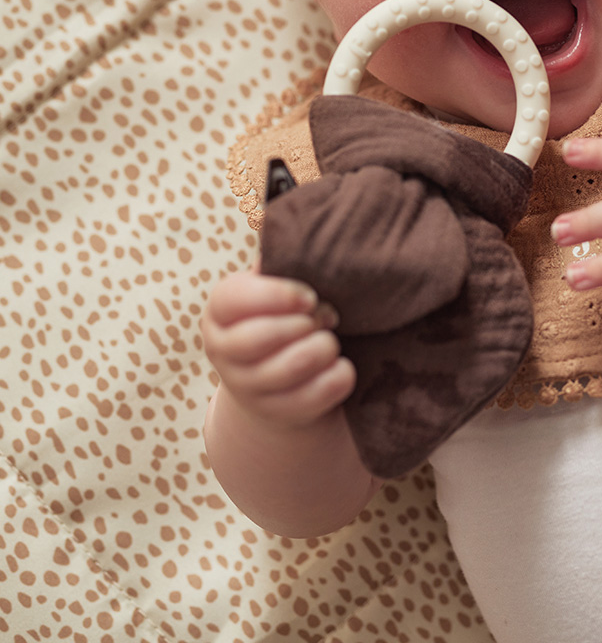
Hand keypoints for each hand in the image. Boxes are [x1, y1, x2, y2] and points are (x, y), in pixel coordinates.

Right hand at [201, 270, 355, 428]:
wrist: (285, 380)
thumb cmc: (286, 314)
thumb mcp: (278, 286)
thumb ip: (283, 260)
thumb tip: (297, 229)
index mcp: (220, 312)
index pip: (234, 299)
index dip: (278, 295)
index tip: (309, 297)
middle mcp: (223, 351)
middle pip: (262, 336)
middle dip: (306, 323)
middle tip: (327, 315)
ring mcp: (247, 388)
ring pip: (292, 366)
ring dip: (324, 347)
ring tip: (330, 339)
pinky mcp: (278, 414)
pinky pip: (316, 395)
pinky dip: (338, 377)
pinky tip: (341, 366)